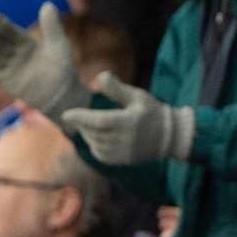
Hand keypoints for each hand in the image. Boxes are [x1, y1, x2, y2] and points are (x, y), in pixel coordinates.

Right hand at [0, 2, 91, 123]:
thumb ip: (51, 26)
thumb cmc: (63, 68)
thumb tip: (48, 4)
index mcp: (28, 43)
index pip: (12, 32)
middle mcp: (16, 53)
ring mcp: (9, 67)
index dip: (3, 25)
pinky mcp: (3, 80)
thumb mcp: (58, 45)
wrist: (62, 95)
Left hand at [61, 72, 195, 163]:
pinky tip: (95, 137)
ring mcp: (124, 152)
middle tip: (76, 117)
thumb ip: (117, 89)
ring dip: (88, 135)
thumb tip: (100, 76)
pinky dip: (94, 146)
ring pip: (96, 144)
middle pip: (94, 133)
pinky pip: (101, 154)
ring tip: (87, 126)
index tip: (66, 115)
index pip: (98, 121)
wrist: (170, 136)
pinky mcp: (123, 160)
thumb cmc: (152, 112)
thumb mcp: (138, 97)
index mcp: (128, 121)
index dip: (80, 118)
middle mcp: (125, 139)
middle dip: (82, 124)